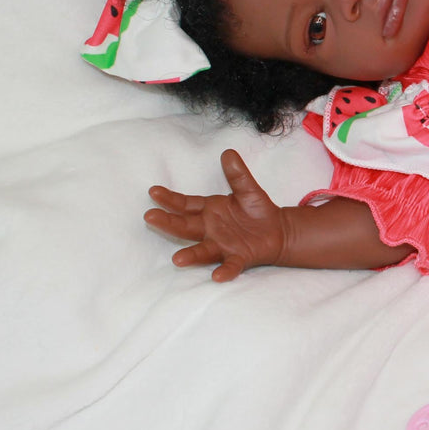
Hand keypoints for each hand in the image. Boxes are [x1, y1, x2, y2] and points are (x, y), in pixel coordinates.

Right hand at [144, 149, 285, 281]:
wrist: (278, 231)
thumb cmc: (257, 210)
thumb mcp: (248, 189)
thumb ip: (238, 174)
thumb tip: (228, 152)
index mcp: (209, 211)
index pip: (186, 204)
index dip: (170, 199)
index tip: (153, 191)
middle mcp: (210, 230)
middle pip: (186, 227)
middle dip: (168, 223)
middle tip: (150, 217)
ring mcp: (222, 246)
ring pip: (203, 251)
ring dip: (190, 255)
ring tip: (177, 260)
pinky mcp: (239, 258)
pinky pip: (230, 265)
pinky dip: (224, 271)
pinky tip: (218, 276)